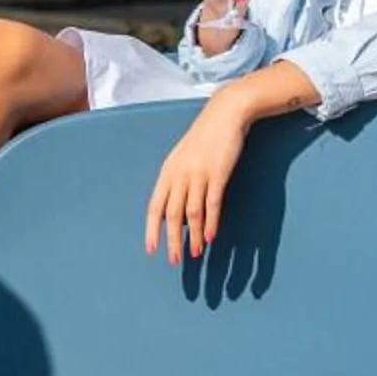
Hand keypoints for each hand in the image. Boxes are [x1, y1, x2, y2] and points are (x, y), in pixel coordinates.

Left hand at [144, 96, 252, 264]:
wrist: (225, 115)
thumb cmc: (204, 138)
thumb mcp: (183, 159)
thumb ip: (178, 183)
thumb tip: (178, 212)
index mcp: (168, 172)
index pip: (154, 206)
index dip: (152, 229)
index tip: (151, 249)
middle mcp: (179, 175)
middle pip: (171, 214)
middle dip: (171, 240)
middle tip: (174, 260)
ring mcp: (199, 174)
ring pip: (192, 213)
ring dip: (193, 236)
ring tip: (194, 254)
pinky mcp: (218, 174)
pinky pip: (212, 204)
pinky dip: (210, 222)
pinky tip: (210, 237)